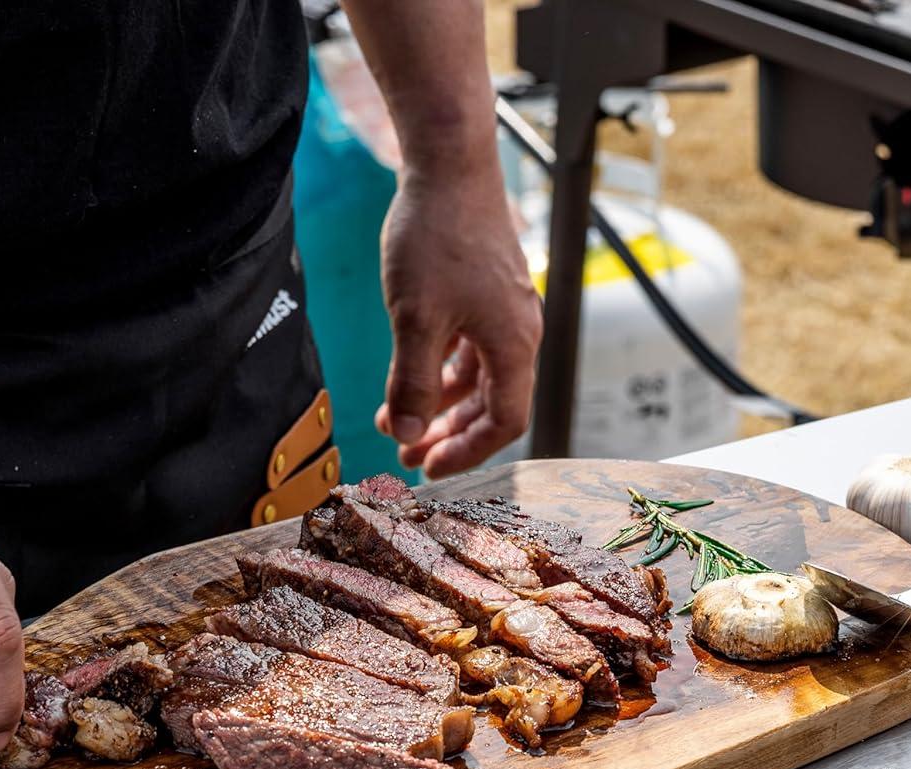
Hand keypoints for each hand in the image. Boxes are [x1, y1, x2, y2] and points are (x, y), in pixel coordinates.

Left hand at [375, 164, 541, 477]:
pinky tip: (408, 375)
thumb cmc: (435, 236)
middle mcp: (517, 331)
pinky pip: (468, 349)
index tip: (426, 465)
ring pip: (476, 378)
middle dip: (447, 433)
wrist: (448, 161)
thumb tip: (406, 434)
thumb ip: (411, 382)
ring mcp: (502, 311)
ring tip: (393, 418)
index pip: (504, 421)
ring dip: (437, 403)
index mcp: (514, 344)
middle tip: (406, 453)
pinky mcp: (485, 293)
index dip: (467, 451)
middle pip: (491, 405)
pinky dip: (439, 369)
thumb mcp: (415, 319)